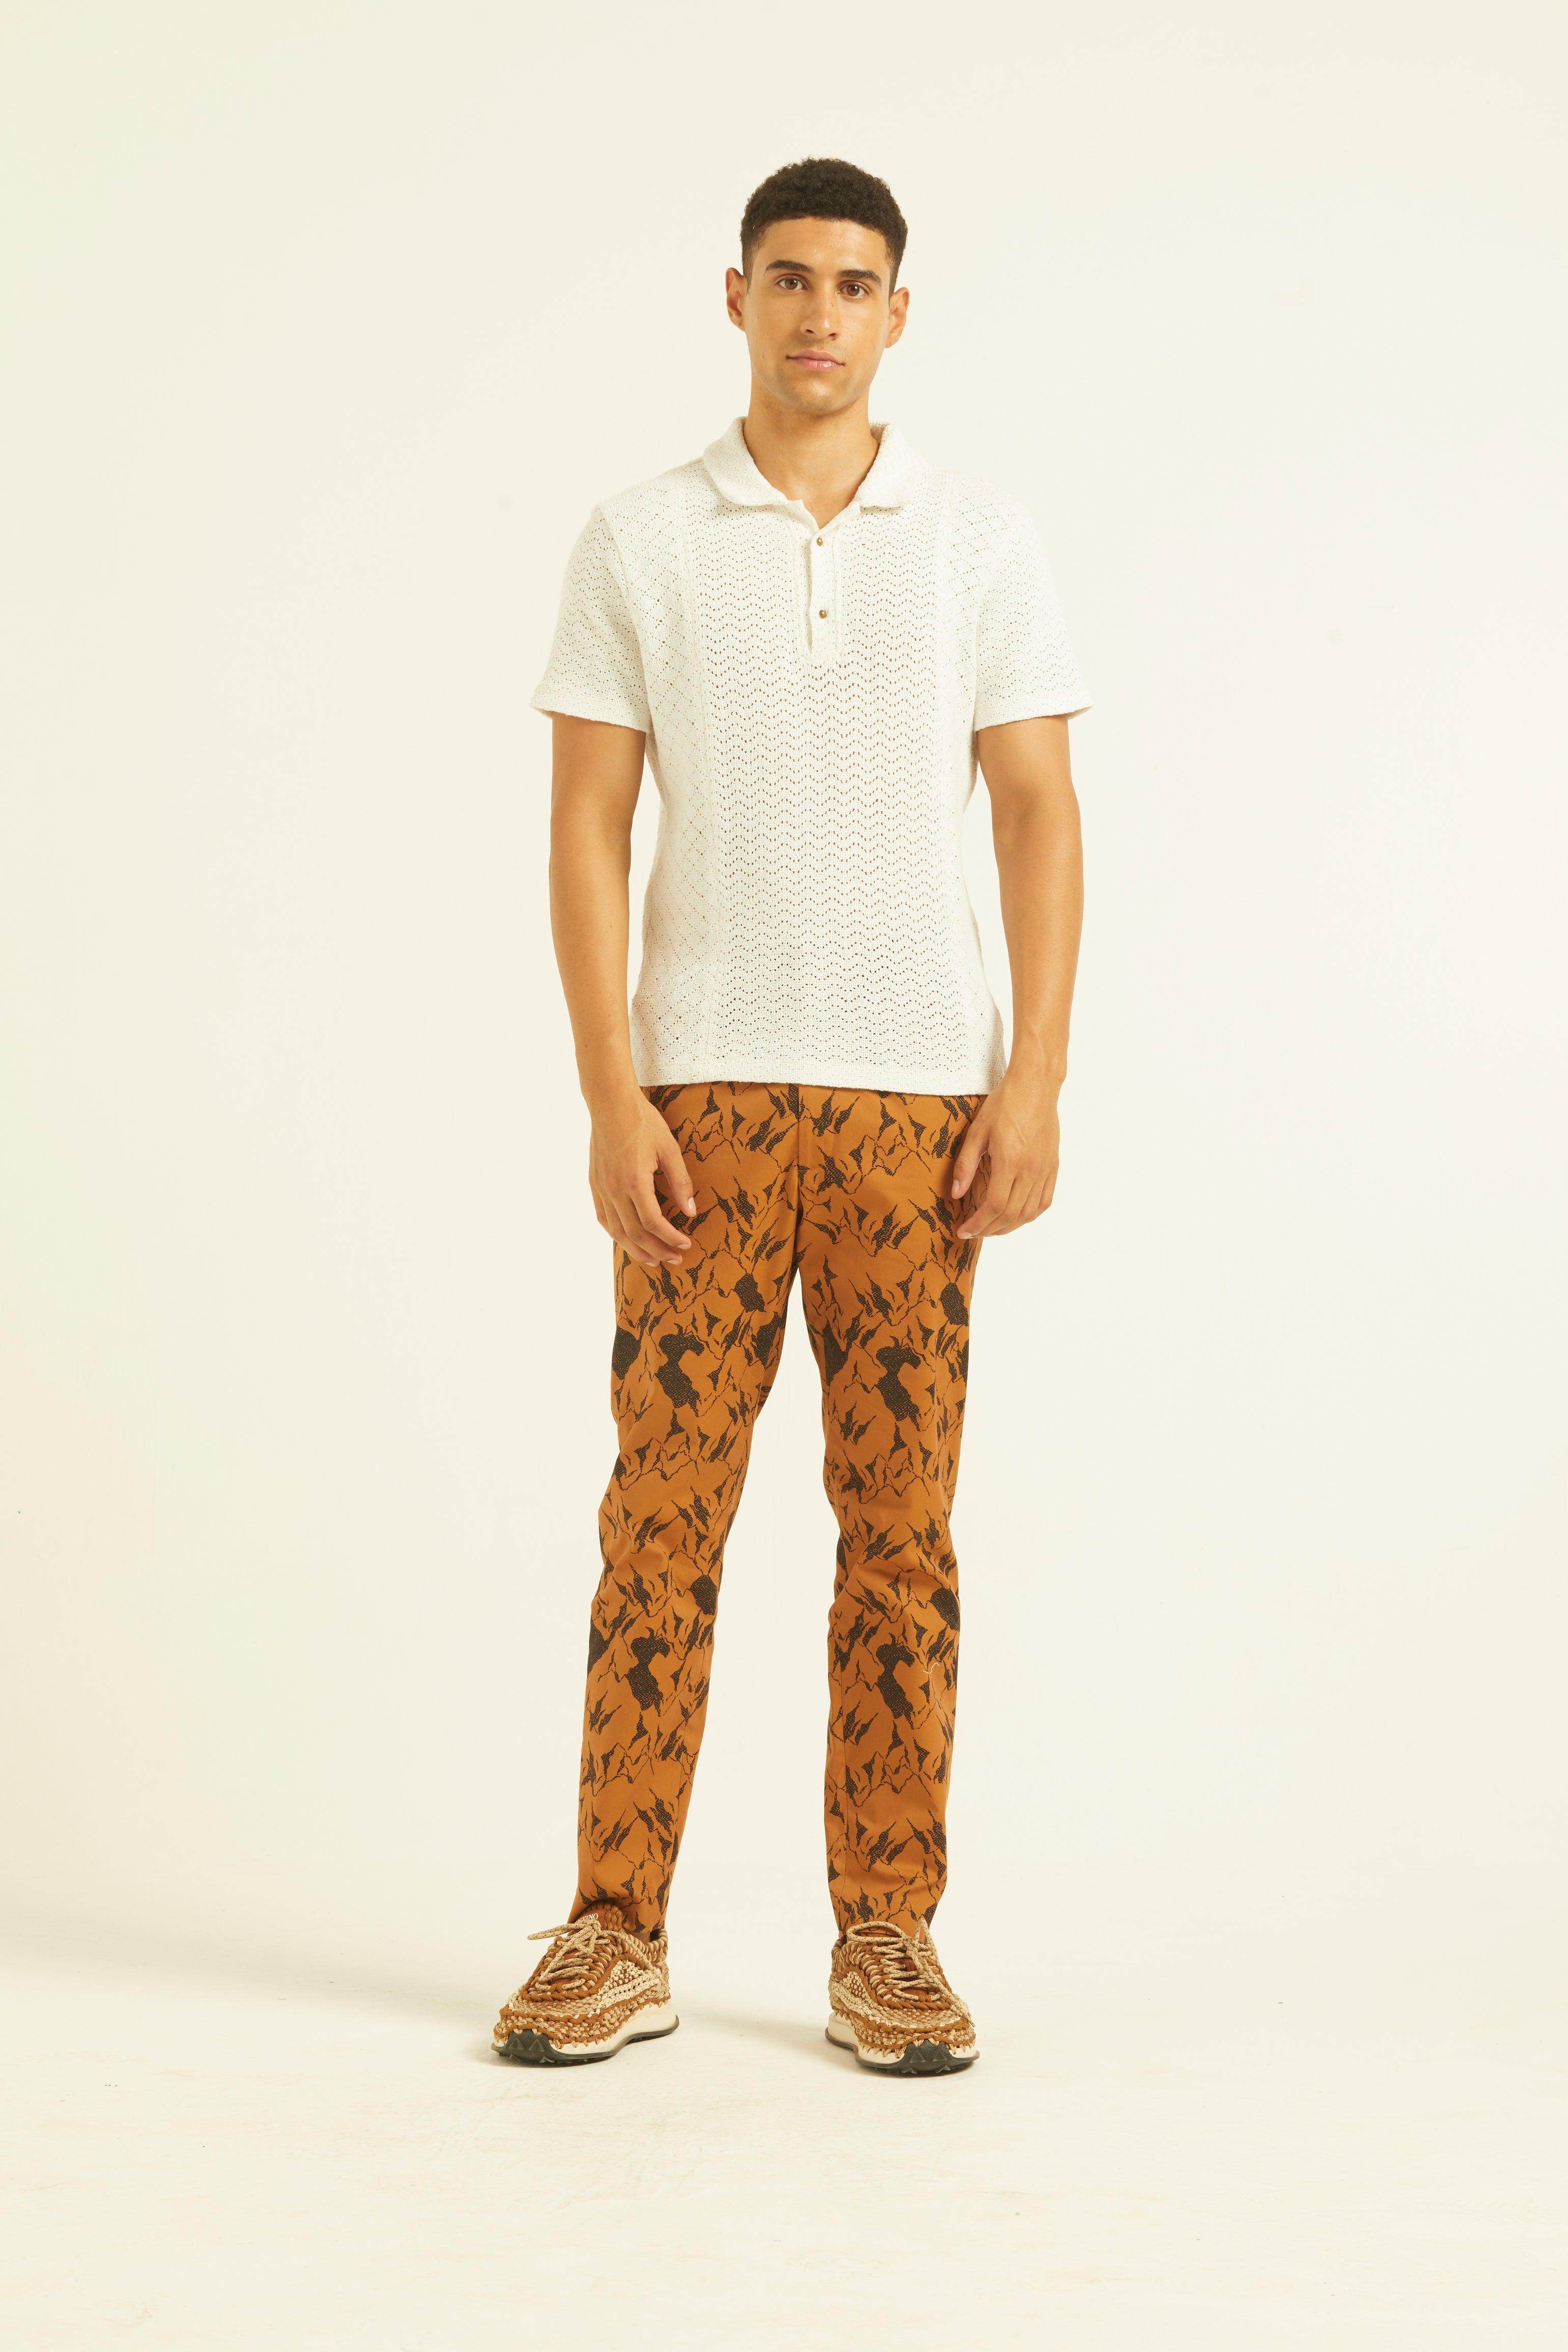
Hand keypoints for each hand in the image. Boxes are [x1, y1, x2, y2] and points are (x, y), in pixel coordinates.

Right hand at [588, 1090, 697, 1267]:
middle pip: (635, 1233)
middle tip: (675, 1259)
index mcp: (635, 1182)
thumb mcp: (669, 1150)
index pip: (654, 1223)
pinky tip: (628, 1239)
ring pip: (616, 1231)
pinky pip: (603, 1218)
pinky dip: (616, 1234)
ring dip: (636, 1249)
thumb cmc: (643, 1122)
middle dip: (657, 1250)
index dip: (670, 1238)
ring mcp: (601, 1188)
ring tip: (653, 1259)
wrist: (611, 1104)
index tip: (685, 1244)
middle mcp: (615, 1190)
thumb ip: (681, 1183)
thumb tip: (691, 1212)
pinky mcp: (594, 1184)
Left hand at [950, 1071, 1061, 1238]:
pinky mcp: (1052, 1167)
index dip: (978, 1224)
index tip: (963, 1231)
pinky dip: (1029, 1215)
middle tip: (973, 1232)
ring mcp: (1044, 1170)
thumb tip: (955, 1193)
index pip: (994, 1206)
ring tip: (991, 1228)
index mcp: (1009, 1161)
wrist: (1035, 1087)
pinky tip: (1015, 1216)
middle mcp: (1030, 1170)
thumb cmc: (1004, 1105)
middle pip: (1011, 1214)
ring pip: (1029, 1213)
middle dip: (989, 1229)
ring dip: (1009, 1226)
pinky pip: (1044, 1201)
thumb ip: (965, 1165)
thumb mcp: (977, 1132)